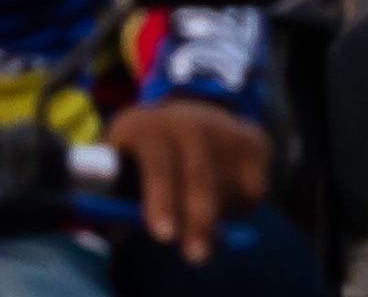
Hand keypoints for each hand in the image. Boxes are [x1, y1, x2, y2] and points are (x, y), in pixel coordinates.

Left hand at [105, 97, 270, 263]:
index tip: (163, 235)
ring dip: (215, 217)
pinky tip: (222, 195)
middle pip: (198, 175)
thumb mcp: (121, 164)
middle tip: (196, 255)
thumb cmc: (145, 156)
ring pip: (226, 190)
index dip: (160, 197)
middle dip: (198, 220)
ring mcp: (224, 128)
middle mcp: (187, 121)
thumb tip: (115, 233)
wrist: (190, 113)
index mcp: (146, 126)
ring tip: (197, 214)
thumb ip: (114, 199)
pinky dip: (239, 207)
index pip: (156, 161)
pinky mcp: (253, 142)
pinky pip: (252, 191)